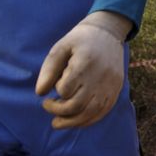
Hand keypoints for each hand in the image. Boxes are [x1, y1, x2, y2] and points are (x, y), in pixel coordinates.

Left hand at [35, 11, 129, 128]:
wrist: (109, 32)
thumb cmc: (80, 40)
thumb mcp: (61, 47)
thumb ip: (49, 69)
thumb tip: (40, 93)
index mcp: (85, 63)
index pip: (65, 89)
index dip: (56, 89)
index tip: (54, 83)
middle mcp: (100, 77)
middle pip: (76, 105)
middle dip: (57, 110)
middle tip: (47, 105)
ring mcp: (110, 85)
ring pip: (90, 113)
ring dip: (71, 122)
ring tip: (57, 122)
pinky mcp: (115, 90)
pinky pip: (102, 113)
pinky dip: (87, 121)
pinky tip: (75, 119)